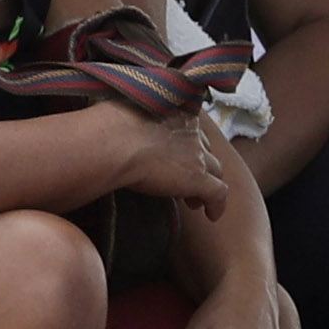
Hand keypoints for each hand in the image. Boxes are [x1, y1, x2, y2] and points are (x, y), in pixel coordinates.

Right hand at [103, 101, 230, 219]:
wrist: (116, 141)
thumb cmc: (110, 126)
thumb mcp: (127, 115)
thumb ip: (134, 121)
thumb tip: (121, 129)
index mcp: (176, 112)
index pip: (191, 129)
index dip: (187, 145)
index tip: (177, 156)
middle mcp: (192, 130)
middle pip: (205, 150)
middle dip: (198, 164)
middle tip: (185, 179)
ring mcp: (197, 155)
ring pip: (215, 171)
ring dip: (206, 184)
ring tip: (193, 201)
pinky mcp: (198, 178)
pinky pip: (217, 193)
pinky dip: (217, 205)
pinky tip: (211, 216)